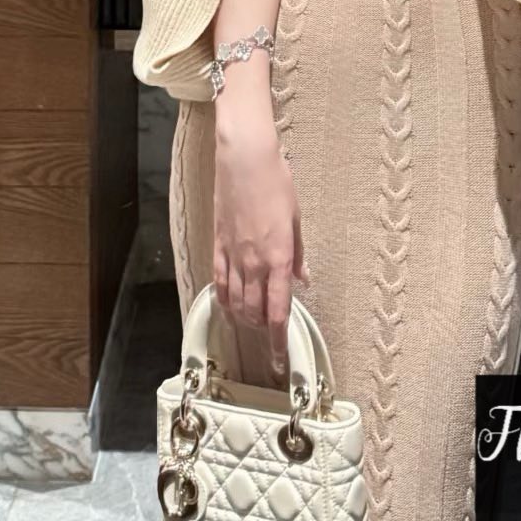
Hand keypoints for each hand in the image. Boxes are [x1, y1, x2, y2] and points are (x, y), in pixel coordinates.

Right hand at [213, 103, 307, 376]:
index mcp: (279, 257)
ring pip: (234, 302)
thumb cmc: (276, 182)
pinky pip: (218, 281)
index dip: (277, 342)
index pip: (277, 312)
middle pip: (254, 312)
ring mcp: (233, 255)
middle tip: (269, 339)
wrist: (245, 158)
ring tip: (250, 326)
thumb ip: (299, 254)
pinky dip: (223, 299)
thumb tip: (303, 279)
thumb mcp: (296, 218)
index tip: (279, 362)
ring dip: (243, 319)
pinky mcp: (217, 244)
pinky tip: (227, 307)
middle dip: (261, 331)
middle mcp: (255, 262)